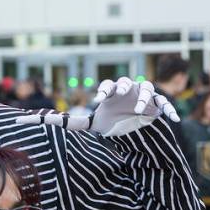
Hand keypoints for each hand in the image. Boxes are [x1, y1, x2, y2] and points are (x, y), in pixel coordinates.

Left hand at [15, 77, 178, 135]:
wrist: (130, 128)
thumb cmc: (108, 121)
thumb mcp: (88, 124)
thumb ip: (66, 121)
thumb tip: (35, 120)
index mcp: (113, 93)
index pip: (109, 85)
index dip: (105, 89)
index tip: (98, 99)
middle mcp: (129, 90)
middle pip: (128, 82)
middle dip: (125, 87)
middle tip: (121, 95)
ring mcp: (144, 96)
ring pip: (148, 88)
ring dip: (144, 98)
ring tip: (139, 111)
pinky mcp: (157, 105)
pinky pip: (166, 103)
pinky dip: (170, 109)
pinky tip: (174, 120)